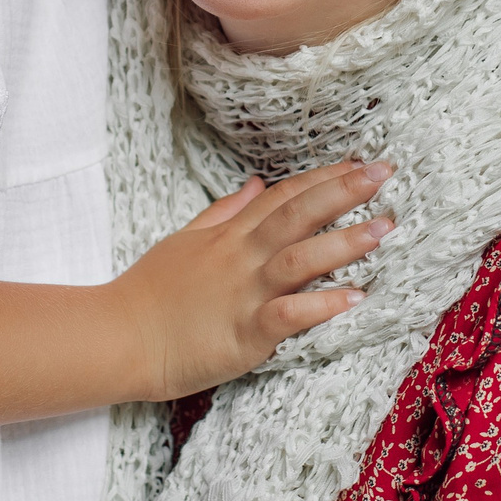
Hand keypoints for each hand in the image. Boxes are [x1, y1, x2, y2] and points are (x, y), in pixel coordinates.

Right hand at [113, 160, 392, 400]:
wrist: (117, 338)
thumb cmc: (149, 292)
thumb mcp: (185, 240)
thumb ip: (224, 212)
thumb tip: (255, 184)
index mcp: (229, 236)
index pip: (283, 196)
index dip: (322, 177)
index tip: (359, 163)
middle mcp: (240, 258)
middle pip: (297, 215)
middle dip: (342, 191)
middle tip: (384, 173)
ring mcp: (243, 294)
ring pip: (299, 259)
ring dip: (343, 243)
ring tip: (382, 228)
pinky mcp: (244, 334)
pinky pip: (288, 315)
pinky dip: (322, 305)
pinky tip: (355, 298)